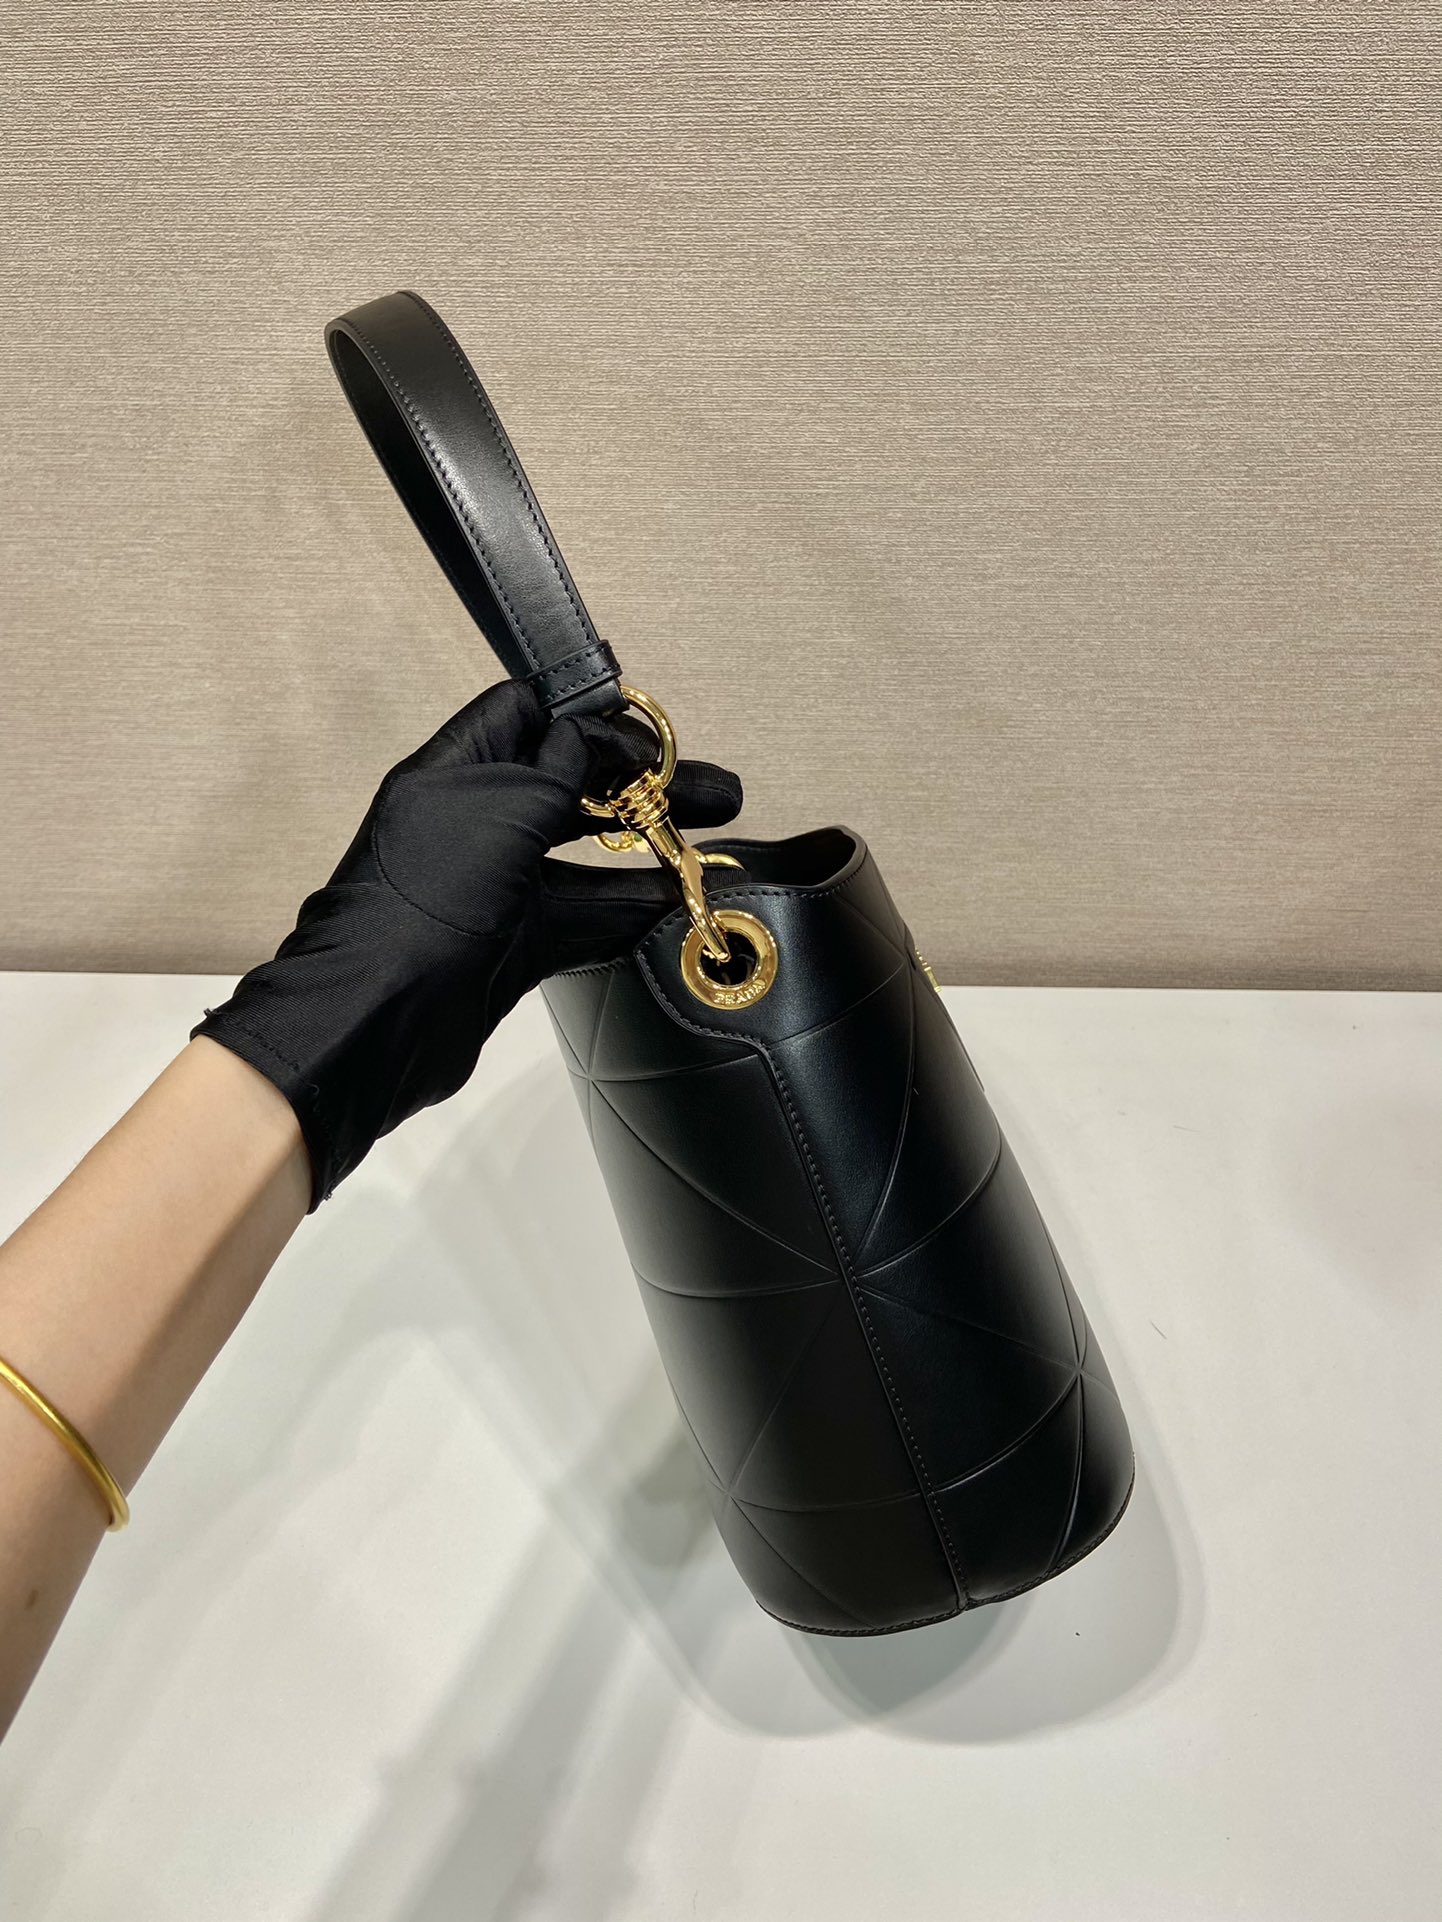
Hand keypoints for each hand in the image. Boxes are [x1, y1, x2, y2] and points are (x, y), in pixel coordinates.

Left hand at [193, 678, 741, 1205]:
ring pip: (583, 854)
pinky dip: (630, 909)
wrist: (379, 1018)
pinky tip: (681, 906)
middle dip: (643, 785)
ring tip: (718, 851)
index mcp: (456, 770)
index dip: (590, 718)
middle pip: (570, 783)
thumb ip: (559, 769)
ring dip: (649, 850)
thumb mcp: (504, 809)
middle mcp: (475, 819)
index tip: (655, 740)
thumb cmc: (436, 894)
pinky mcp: (513, 943)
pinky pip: (582, 914)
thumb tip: (595, 742)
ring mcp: (495, 884)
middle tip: (720, 794)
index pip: (525, 714)